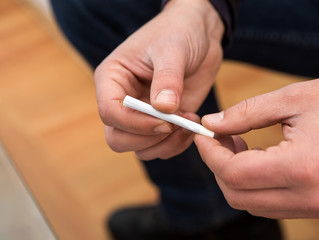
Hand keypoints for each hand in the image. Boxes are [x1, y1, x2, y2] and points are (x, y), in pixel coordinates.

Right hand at [94, 0, 223, 159]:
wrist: (198, 36)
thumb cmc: (178, 33)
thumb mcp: (172, 49)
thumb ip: (167, 79)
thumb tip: (164, 109)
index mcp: (112, 79)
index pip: (109, 112)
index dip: (134, 123)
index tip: (165, 121)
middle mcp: (122, 101)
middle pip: (118, 138)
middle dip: (148, 138)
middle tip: (175, 124)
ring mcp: (141, 115)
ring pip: (140, 148)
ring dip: (165, 144)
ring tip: (188, 122)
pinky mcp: (161, 122)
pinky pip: (161, 147)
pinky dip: (176, 144)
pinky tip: (192, 124)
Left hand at [195, 76, 318, 218]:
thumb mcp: (292, 97)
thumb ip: (245, 113)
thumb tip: (211, 123)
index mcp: (303, 166)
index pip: (235, 173)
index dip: (210, 155)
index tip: (202, 135)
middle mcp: (310, 196)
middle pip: (238, 195)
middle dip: (218, 166)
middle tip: (218, 138)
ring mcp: (317, 206)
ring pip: (252, 204)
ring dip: (234, 177)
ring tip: (238, 144)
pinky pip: (271, 204)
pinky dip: (254, 184)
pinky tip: (257, 158)